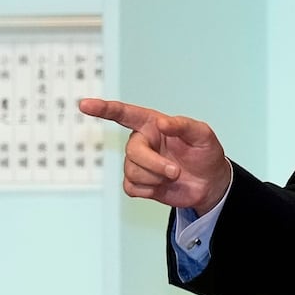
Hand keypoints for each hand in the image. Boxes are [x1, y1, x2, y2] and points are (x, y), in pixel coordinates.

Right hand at [78, 97, 231, 212]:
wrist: (210, 183)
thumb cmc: (205, 154)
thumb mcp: (203, 135)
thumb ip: (184, 125)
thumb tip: (162, 123)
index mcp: (152, 124)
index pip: (124, 114)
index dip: (103, 109)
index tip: (84, 105)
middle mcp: (141, 141)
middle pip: (132, 152)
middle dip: (154, 164)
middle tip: (176, 171)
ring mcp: (137, 163)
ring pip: (132, 171)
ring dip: (156, 177)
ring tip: (174, 175)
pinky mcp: (138, 183)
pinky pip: (131, 187)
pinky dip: (149, 190)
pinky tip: (162, 186)